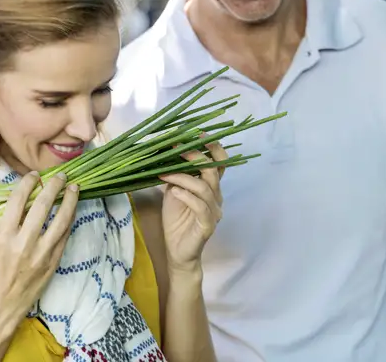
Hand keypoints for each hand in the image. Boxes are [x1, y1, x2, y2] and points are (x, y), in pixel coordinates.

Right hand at [0, 172, 78, 331]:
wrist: (4, 302)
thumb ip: (12, 222)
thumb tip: (29, 197)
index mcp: (4, 235)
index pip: (18, 201)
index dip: (28, 183)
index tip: (35, 175)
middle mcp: (23, 242)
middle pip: (43, 205)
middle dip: (54, 187)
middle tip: (61, 177)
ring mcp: (41, 252)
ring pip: (61, 219)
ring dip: (70, 200)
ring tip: (75, 188)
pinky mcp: (54, 260)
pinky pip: (66, 234)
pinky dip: (70, 219)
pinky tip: (73, 209)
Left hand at [160, 141, 225, 274]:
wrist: (177, 252)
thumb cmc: (177, 221)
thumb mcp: (174, 192)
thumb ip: (176, 175)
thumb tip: (166, 153)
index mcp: (211, 187)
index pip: (220, 163)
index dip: (213, 148)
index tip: (199, 133)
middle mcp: (216, 197)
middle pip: (213, 171)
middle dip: (196, 155)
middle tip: (178, 146)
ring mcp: (214, 211)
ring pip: (204, 188)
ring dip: (183, 177)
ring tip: (165, 173)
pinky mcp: (207, 226)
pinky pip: (200, 207)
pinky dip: (187, 196)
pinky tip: (174, 192)